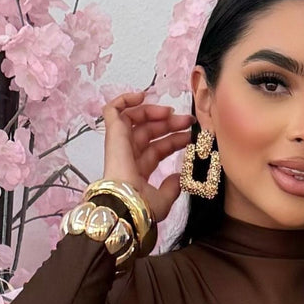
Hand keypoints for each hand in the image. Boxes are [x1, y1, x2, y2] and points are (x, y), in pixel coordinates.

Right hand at [101, 88, 197, 223]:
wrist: (128, 204)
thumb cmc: (143, 207)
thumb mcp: (164, 200)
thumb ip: (171, 188)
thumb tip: (179, 178)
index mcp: (138, 170)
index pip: (158, 149)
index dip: (174, 140)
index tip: (191, 135)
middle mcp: (128, 155)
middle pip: (149, 132)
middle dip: (170, 124)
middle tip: (188, 120)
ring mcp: (119, 144)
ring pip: (135, 120)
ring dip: (154, 112)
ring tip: (171, 112)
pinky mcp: (113, 134)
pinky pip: (112, 110)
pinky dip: (124, 100)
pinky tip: (141, 96)